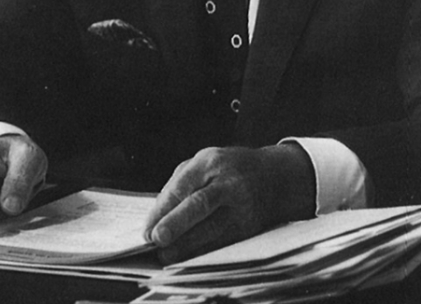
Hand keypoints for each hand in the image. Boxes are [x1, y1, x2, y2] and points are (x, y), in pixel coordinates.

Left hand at [143, 144, 314, 263]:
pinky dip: (202, 251)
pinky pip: (222, 242)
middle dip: (177, 223)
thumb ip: (179, 186)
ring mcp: (241, 205)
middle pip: (201, 204)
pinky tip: (186, 258)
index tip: (147, 230)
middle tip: (158, 239)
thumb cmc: (227, 171)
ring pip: (212, 228)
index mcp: (211, 162)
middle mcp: (228, 183)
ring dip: (186, 245)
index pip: (182, 187)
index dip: (162, 210)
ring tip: (166, 255)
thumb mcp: (204, 164)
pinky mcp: (248, 226)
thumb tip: (155, 220)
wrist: (273, 178)